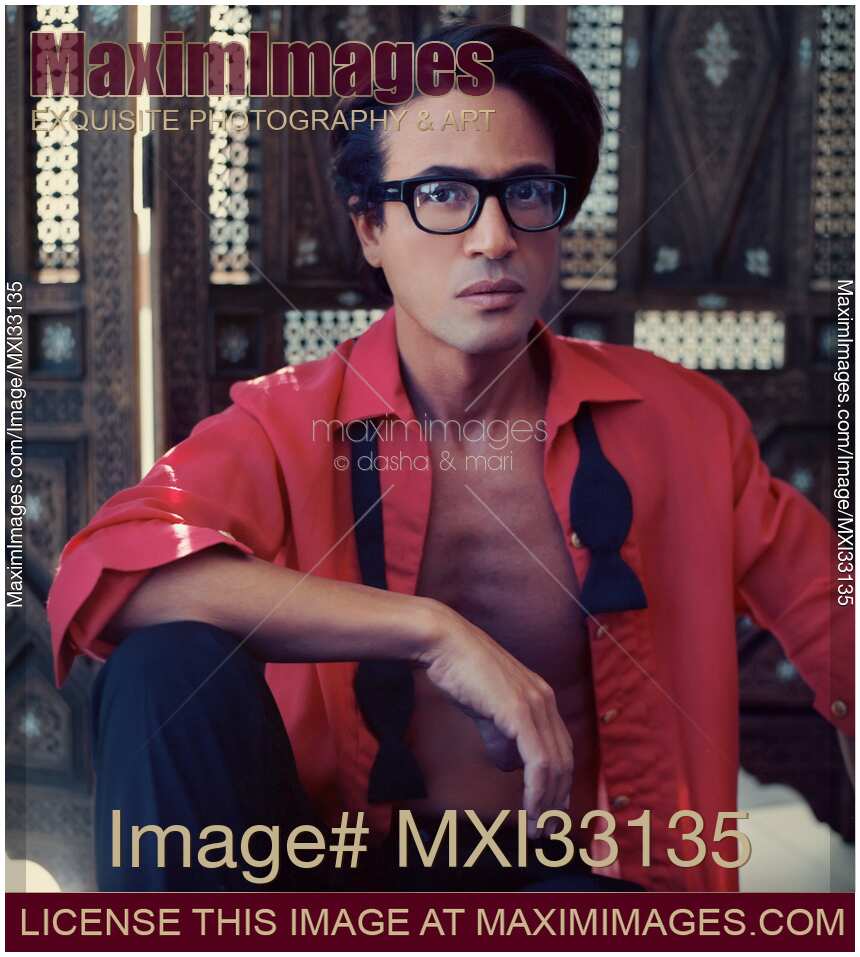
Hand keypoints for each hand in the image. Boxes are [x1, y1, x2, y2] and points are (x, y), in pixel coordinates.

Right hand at [419, 602, 572, 837]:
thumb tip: (509, 766)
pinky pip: (539, 761)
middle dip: (558, 799)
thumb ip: (501, 737)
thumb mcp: (487, 710)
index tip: (551, 811)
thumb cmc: (461, 673)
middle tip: (548, 830)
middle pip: (564, 760)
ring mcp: (535, 705)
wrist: (446, 645)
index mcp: (541, 698)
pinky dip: (538, 790)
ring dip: (549, 802)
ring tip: (539, 828)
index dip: (559, 783)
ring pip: (555, 765)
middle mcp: (545, 701)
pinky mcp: (520, 712)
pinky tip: (531, 809)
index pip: (561, 748)